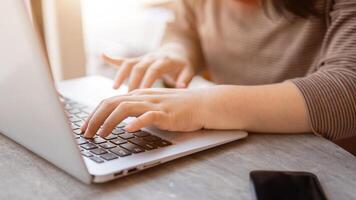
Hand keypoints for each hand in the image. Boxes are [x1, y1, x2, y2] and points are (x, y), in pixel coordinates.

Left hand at [81, 88, 210, 137]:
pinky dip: (137, 122)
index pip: (110, 101)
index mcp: (138, 94)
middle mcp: (143, 97)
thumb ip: (138, 109)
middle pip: (112, 103)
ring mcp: (154, 104)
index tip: (85, 127)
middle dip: (95, 118)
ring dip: (109, 121)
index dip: (94, 114)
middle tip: (85, 133)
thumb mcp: (153, 105)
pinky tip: (128, 130)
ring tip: (101, 134)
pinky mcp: (166, 113)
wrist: (201, 103)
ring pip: (125, 108)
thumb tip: (122, 121)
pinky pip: (148, 116)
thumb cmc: (178, 107)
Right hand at [102, 53, 195, 90]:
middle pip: (139, 68)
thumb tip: (181, 86)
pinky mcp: (138, 59)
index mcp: (164, 61)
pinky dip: (113, 58)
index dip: (147, 81)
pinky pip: (124, 58)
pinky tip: (102, 56)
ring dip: (121, 74)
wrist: (179, 49)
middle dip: (132, 82)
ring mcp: (143, 58)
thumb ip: (185, 78)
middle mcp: (152, 57)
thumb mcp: (189, 70)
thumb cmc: (183, 64)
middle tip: (127, 98)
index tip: (141, 93)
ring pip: (129, 64)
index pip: (154, 70)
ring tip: (114, 89)